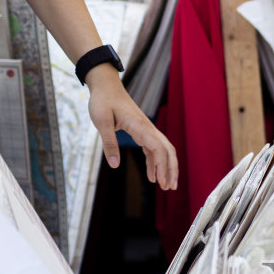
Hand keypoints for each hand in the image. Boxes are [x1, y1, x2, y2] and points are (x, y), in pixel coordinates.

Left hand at [85, 64, 178, 189]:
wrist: (106, 86)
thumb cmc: (103, 101)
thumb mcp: (101, 121)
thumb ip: (109, 143)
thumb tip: (115, 165)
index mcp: (140, 126)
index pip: (158, 149)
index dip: (162, 167)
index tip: (161, 183)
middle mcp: (148, 128)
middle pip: (167, 151)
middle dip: (171, 170)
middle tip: (170, 188)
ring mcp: (146, 130)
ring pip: (164, 150)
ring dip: (167, 168)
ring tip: (166, 186)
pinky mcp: (142, 131)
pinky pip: (153, 149)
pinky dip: (155, 163)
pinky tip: (152, 176)